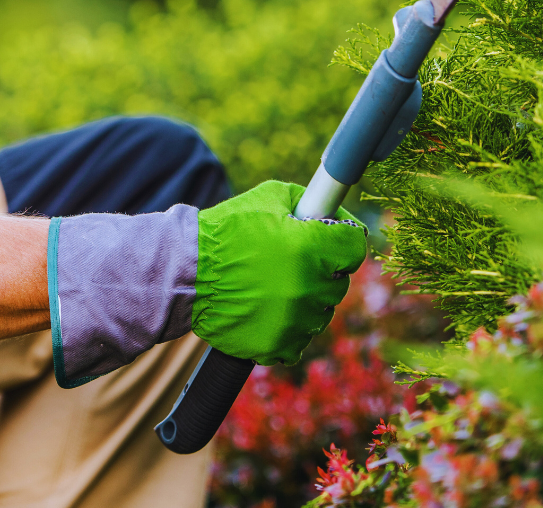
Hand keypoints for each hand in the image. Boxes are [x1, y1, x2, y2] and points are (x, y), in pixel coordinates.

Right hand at [49, 181, 366, 385]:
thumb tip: (334, 212)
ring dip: (306, 300)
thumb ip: (310, 202)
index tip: (331, 240)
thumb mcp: (271, 197)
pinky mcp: (278, 345)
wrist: (185, 274)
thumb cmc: (228, 231)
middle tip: (294, 261)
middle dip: (323, 269)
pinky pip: (299, 340)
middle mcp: (309, 286)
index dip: (343, 239)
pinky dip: (288, 328)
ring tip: (275, 286)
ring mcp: (295, 320)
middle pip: (339, 280)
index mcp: (312, 247)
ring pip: (321, 311)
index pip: (356, 245)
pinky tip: (268, 310)